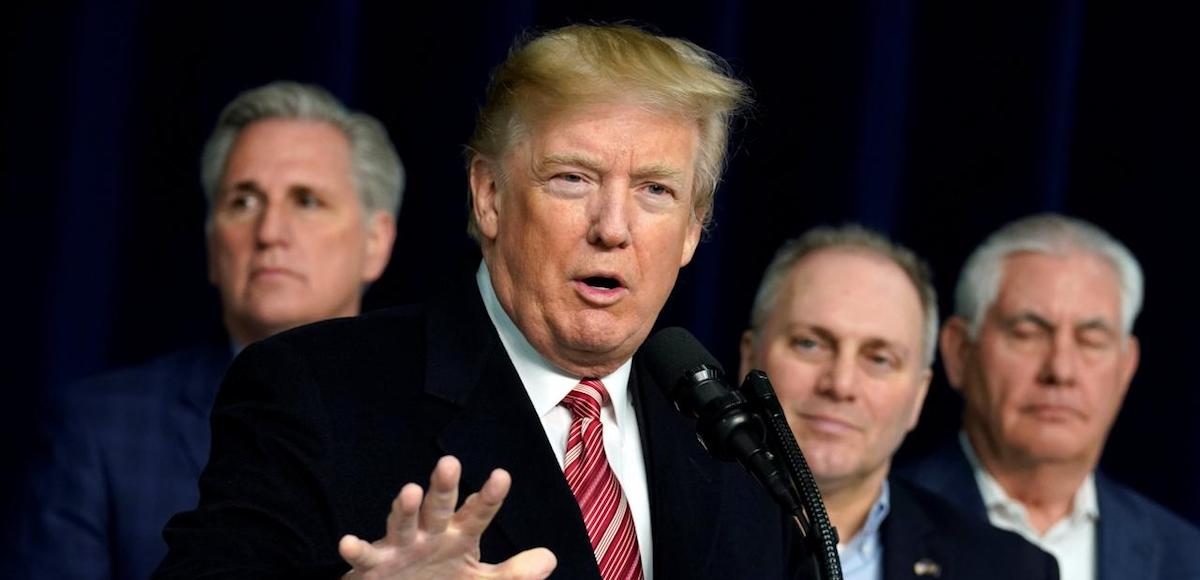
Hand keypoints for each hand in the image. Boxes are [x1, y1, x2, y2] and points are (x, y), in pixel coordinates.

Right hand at [339, 455, 556, 579]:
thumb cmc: (440, 578)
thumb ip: (513, 574)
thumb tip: (549, 558)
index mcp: (459, 534)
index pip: (478, 514)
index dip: (489, 497)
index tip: (501, 476)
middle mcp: (430, 533)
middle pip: (439, 507)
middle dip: (443, 487)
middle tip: (450, 462)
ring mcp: (401, 546)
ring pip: (402, 523)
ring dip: (404, 508)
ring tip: (409, 491)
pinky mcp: (375, 565)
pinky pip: (365, 555)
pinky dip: (356, 549)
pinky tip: (347, 542)